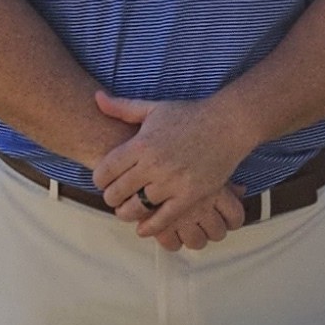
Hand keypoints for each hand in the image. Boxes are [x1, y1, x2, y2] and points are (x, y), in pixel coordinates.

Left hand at [91, 92, 257, 239]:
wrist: (227, 124)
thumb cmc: (189, 115)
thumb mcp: (154, 108)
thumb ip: (122, 107)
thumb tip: (96, 97)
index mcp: (142, 143)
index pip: (104, 171)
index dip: (99, 179)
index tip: (104, 180)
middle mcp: (154, 164)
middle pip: (116, 193)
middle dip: (111, 197)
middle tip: (116, 196)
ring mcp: (172, 182)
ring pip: (135, 209)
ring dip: (127, 212)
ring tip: (128, 209)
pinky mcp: (190, 195)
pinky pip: (162, 220)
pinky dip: (149, 228)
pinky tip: (143, 228)